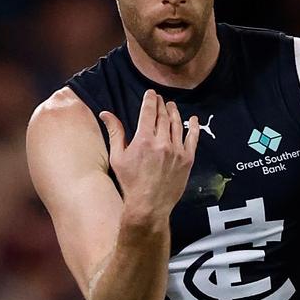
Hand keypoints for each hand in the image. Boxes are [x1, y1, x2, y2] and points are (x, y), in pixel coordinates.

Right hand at [99, 90, 199, 215]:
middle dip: (161, 105)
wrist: (149, 205)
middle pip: (163, 116)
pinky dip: (193, 127)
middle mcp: (162, 142)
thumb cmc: (130, 183)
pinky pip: (193, 139)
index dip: (150, 99)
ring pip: (177, 125)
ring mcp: (177, 150)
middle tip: (160, 99)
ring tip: (172, 106)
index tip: (151, 94)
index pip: (149, 111)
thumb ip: (115, 133)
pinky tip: (193, 120)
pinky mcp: (187, 160)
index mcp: (144, 139)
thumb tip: (105, 113)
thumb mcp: (118, 157)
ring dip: (174, 113)